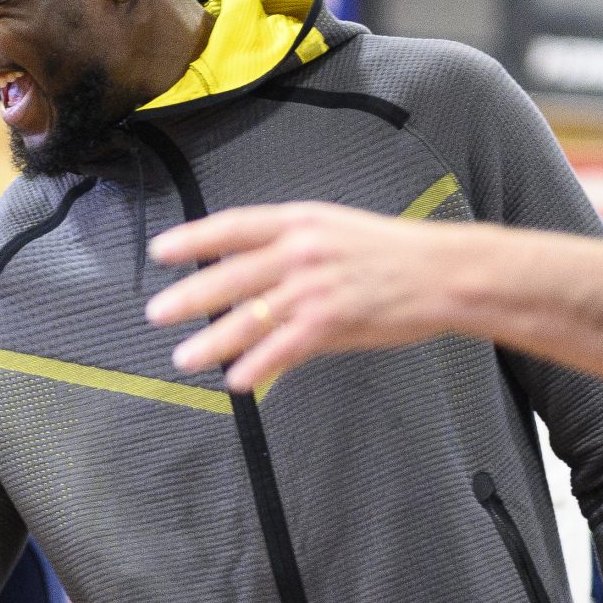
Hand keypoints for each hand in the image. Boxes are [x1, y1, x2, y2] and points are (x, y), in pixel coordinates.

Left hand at [144, 203, 477, 390]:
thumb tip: (249, 276)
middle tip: (156, 312)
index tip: (160, 251)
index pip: (234, 227)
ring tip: (183, 358)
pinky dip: (256, 366)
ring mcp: (315, 286)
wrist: (446, 273)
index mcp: (301, 222)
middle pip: (231, 274)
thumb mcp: (336, 233)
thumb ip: (290, 251)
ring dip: (212, 341)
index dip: (193, 239)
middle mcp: (303, 250)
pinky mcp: (332, 320)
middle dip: (189, 296)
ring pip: (249, 316)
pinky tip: (236, 381)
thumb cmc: (392, 254)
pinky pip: (282, 348)